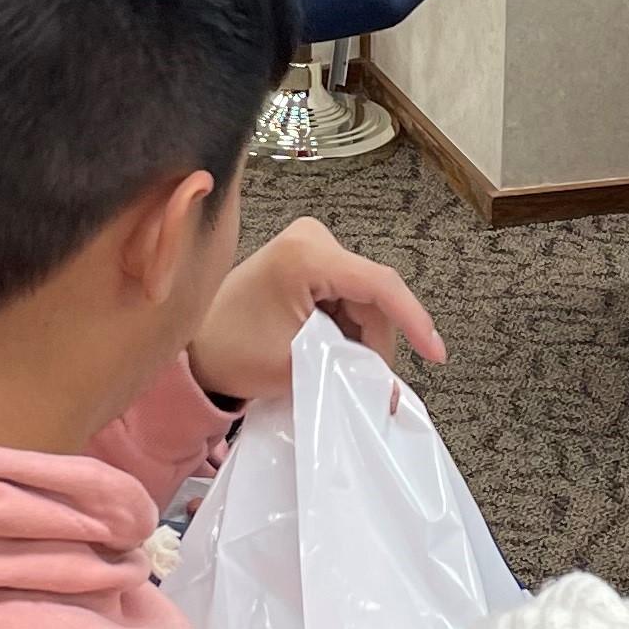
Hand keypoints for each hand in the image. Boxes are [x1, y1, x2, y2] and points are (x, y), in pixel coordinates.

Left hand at [189, 215, 445, 405]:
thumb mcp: (296, 364)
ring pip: (364, 301)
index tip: (435, 353)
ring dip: (360, 338)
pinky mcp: (308, 261)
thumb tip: (393, 389)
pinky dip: (347, 330)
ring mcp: (310, 247)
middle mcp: (312, 239)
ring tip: (339, 369)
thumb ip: (350, 370)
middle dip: (375, 342)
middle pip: (373, 297)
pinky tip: (333, 353)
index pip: (379, 286)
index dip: (413, 320)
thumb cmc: (230, 352)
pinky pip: (347, 298)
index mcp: (306, 255)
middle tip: (367, 383)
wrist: (193, 347)